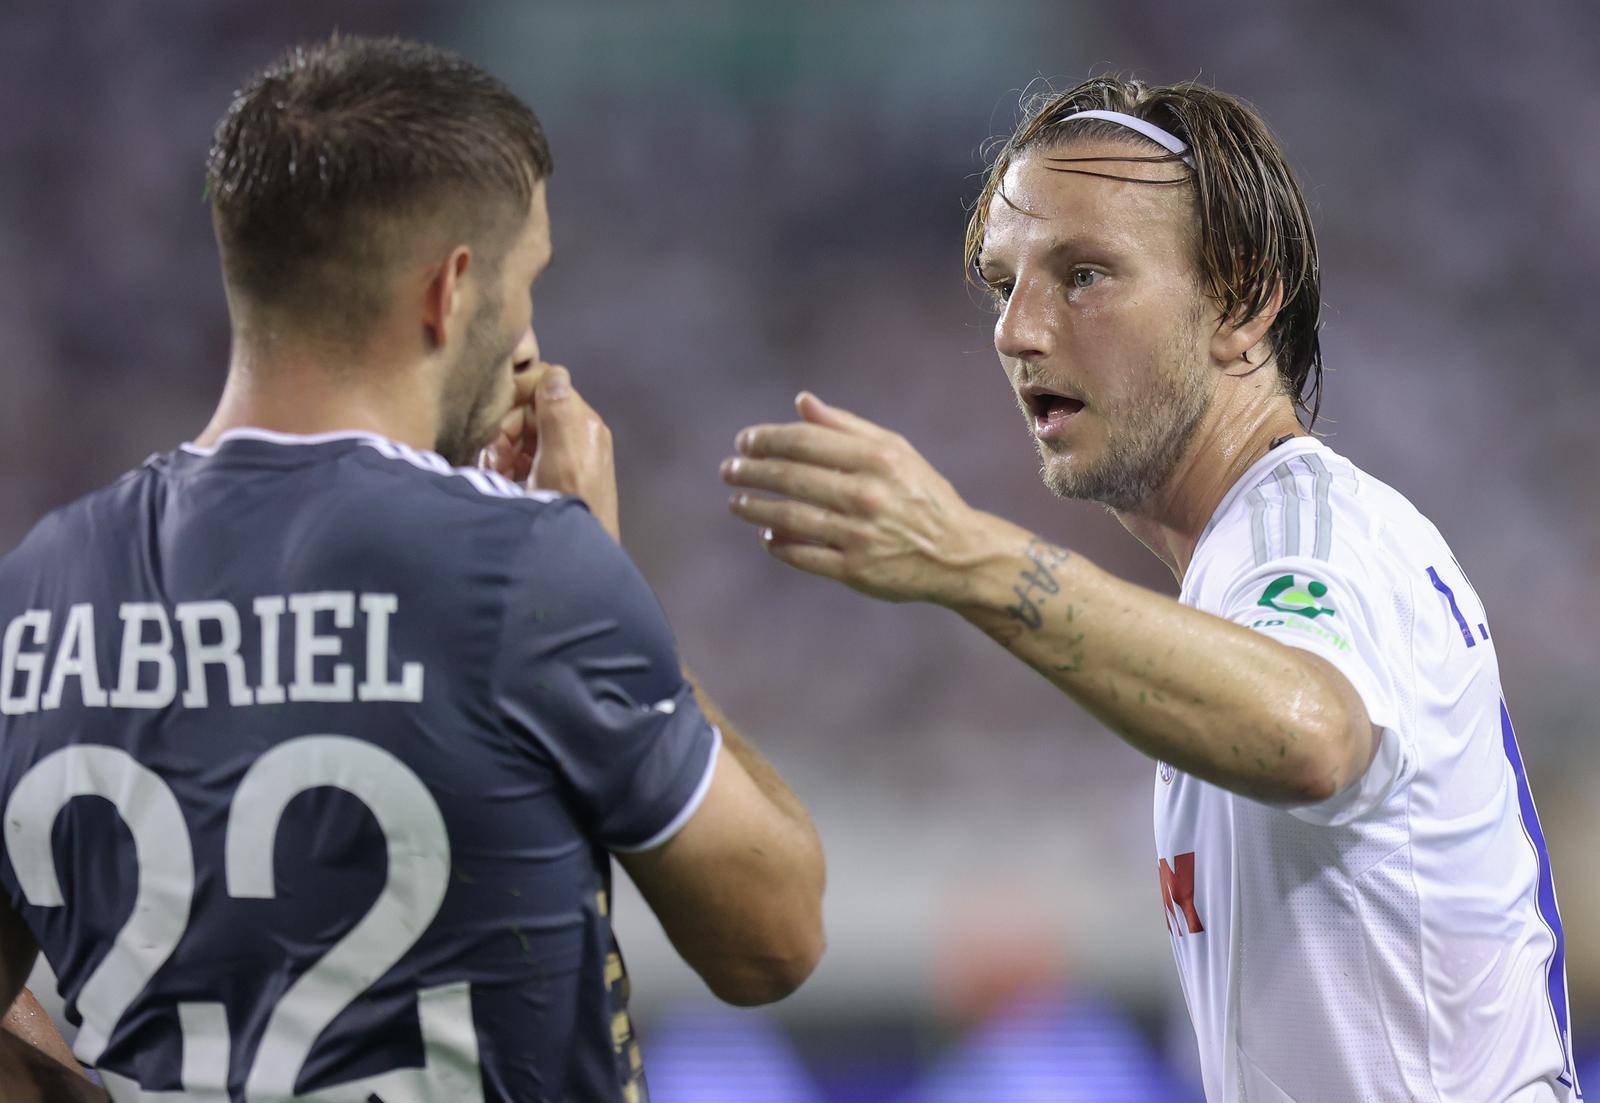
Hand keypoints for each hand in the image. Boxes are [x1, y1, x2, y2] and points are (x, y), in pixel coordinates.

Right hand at [484, 363, 619, 541]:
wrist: (574, 559)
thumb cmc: (569, 507)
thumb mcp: (560, 458)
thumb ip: (557, 412)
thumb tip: (555, 372)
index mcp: (583, 423)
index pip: (546, 383)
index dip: (516, 396)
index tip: (496, 421)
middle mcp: (578, 434)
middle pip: (529, 410)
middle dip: (506, 430)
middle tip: (495, 459)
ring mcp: (566, 455)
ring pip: (523, 434)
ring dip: (503, 450)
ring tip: (498, 474)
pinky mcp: (554, 475)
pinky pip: (525, 457)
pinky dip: (510, 465)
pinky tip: (505, 482)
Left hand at [722, 392, 1004, 603]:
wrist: (957, 554)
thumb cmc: (921, 494)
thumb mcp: (895, 451)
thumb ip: (846, 426)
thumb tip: (801, 401)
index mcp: (877, 459)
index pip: (805, 441)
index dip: (767, 439)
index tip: (744, 441)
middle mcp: (867, 495)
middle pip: (791, 478)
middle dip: (750, 472)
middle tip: (728, 470)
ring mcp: (860, 535)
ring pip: (789, 518)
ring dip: (755, 508)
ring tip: (737, 502)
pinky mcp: (855, 570)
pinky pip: (803, 555)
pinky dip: (778, 545)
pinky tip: (766, 536)